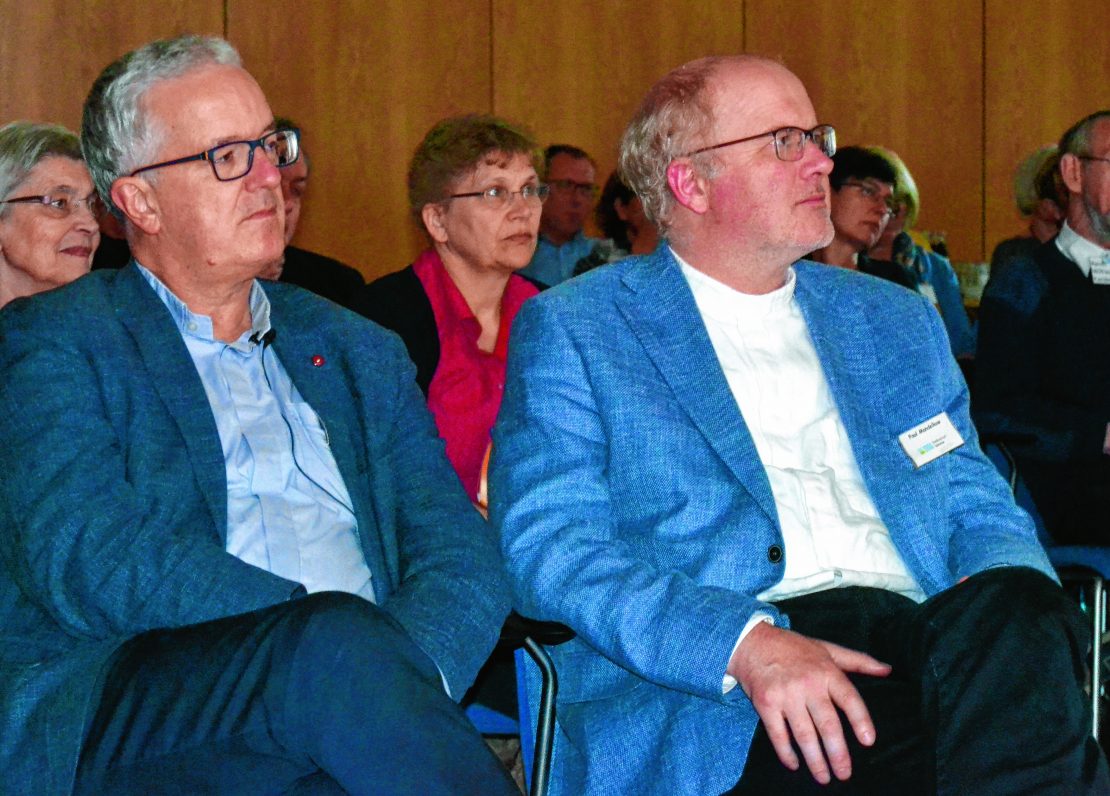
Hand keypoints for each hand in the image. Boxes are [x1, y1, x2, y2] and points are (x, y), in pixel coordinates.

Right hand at [728, 622, 890, 784]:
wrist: (751, 642)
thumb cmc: (793, 648)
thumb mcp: (827, 649)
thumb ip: (858, 660)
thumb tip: (887, 670)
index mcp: (826, 671)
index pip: (849, 698)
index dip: (860, 719)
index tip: (868, 741)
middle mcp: (807, 684)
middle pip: (827, 724)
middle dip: (838, 753)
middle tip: (845, 774)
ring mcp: (785, 695)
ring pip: (804, 735)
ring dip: (815, 760)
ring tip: (824, 777)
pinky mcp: (766, 704)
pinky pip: (778, 734)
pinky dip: (786, 753)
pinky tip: (794, 765)